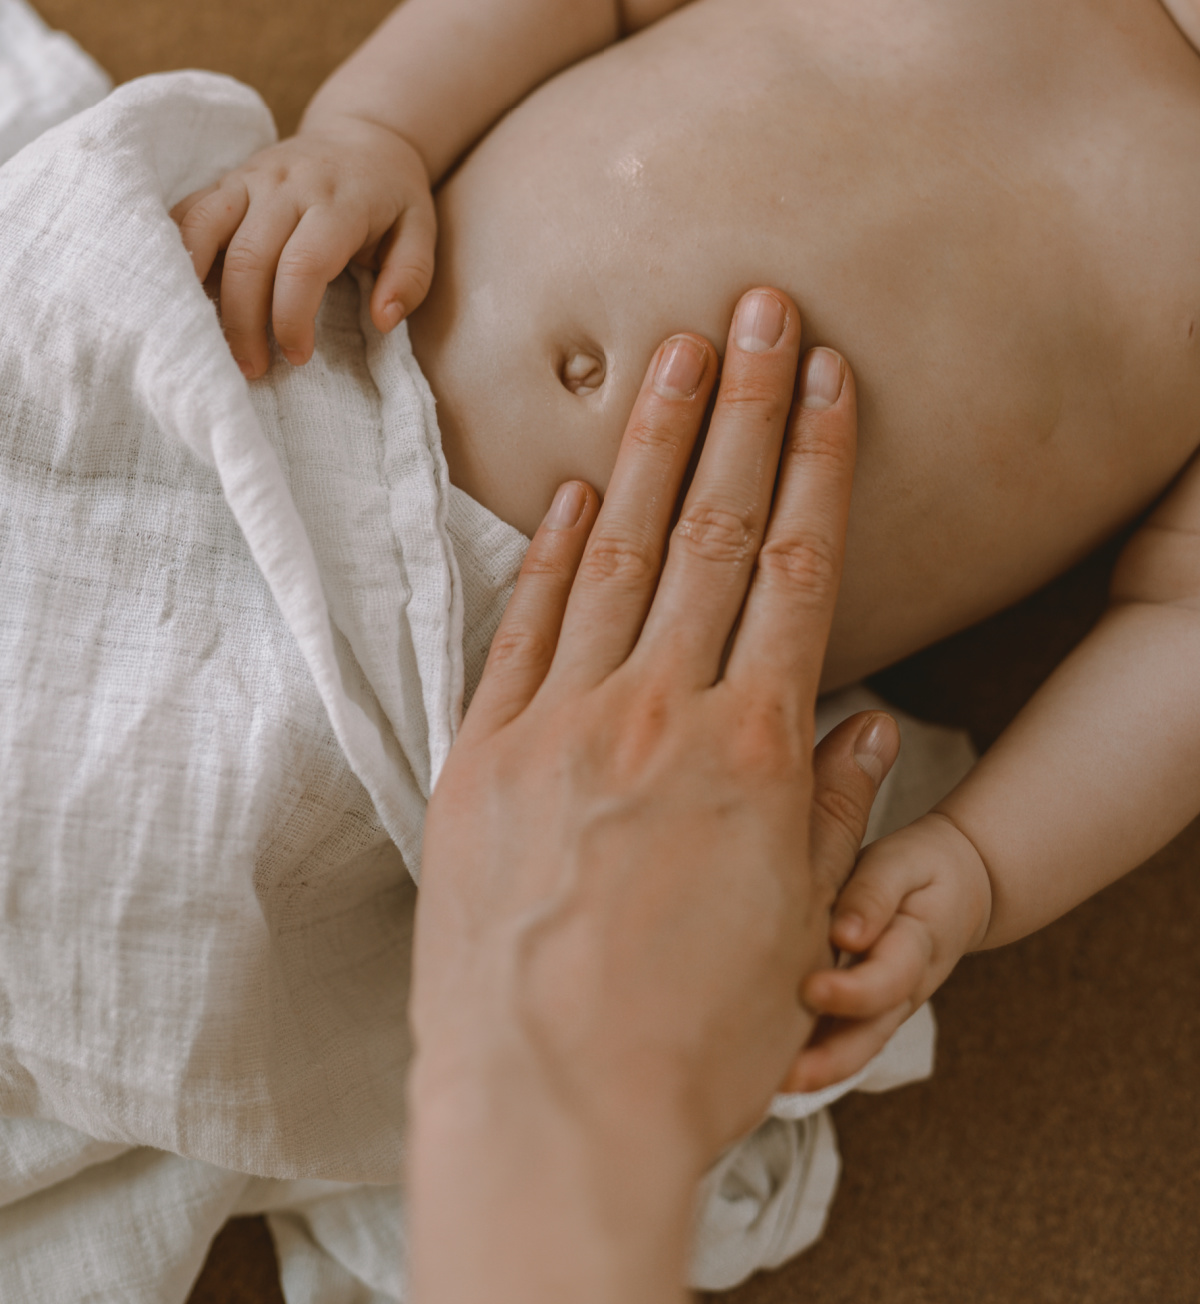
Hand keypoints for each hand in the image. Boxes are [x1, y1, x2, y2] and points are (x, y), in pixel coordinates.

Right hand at [172, 119, 435, 376]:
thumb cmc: (392, 196)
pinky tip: (180, 297)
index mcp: (338, 202)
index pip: (302, 266)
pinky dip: (176, 255)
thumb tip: (383, 320)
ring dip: (195, 292)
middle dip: (244, 323)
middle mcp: (288, 185)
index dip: (291, 319)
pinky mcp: (225, 179)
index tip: (297, 357)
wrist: (363, 136)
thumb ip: (410, 277)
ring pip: (204, 233)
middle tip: (251, 368)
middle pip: (248, 259)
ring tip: (205, 340)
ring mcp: (250, 178)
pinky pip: (186, 214)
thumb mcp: (421, 231)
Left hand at [413, 289, 866, 1165]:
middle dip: (742, 406)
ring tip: (672, 353)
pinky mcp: (479, 757)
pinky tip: (572, 487)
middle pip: (711, 527)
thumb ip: (830, 807)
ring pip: (616, 553)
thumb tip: (864, 717)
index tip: (828, 375)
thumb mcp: (795, 926)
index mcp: (752, 748)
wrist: (548, 1112)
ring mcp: (559, 725)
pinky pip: (522, 629)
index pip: (795, 564)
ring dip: (648, 446)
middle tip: (756, 307)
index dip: (815, 457)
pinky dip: (549, 553)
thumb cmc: (690, 1039)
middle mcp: (657, 711)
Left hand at [785, 810, 992, 1092]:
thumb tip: (846, 935)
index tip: (812, 989)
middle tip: (787, 1076)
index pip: (888, 979)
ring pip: (855, 1048)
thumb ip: (873, 894)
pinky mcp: (862, 1008)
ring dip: (817, 1071)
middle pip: (872, 1035)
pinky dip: (811, 1057)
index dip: (853, 991)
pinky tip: (769, 1068)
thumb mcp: (902, 865)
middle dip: (830, 1061)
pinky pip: (840, 1038)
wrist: (960, 887)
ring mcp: (885, 1006)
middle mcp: (903, 990)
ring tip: (770, 1085)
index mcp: (917, 946)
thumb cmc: (922, 868)